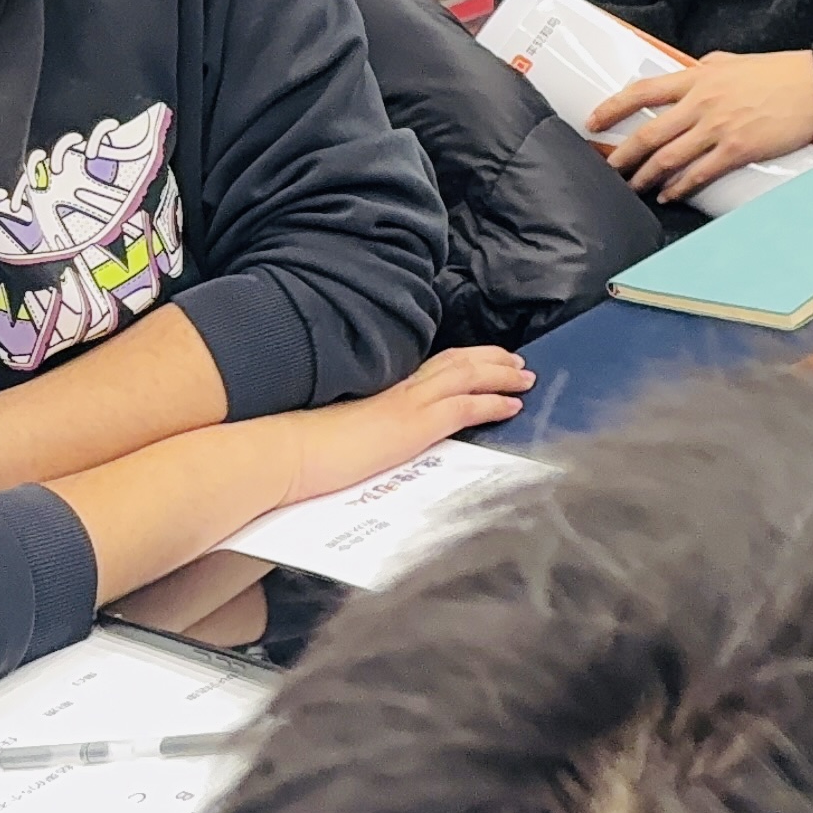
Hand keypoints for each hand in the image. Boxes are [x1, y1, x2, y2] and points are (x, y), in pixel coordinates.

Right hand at [272, 347, 533, 504]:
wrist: (287, 454)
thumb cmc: (304, 450)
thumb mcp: (347, 429)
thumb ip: (371, 425)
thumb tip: (381, 435)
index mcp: (384, 388)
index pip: (433, 365)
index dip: (465, 359)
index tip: (488, 358)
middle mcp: (400, 388)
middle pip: (457, 362)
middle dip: (492, 360)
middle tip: (518, 362)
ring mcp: (409, 404)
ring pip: (468, 377)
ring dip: (501, 376)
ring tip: (526, 378)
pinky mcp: (414, 425)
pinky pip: (465, 407)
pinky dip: (492, 404)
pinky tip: (512, 406)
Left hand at [593, 49, 812, 201]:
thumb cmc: (780, 72)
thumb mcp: (734, 61)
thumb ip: (706, 69)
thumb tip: (687, 75)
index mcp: (699, 77)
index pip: (643, 92)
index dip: (612, 108)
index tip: (593, 121)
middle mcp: (702, 103)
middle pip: (650, 133)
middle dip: (623, 154)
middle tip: (609, 168)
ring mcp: (719, 127)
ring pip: (669, 157)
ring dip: (646, 176)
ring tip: (634, 187)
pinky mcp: (738, 149)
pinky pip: (700, 173)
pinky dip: (680, 187)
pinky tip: (670, 194)